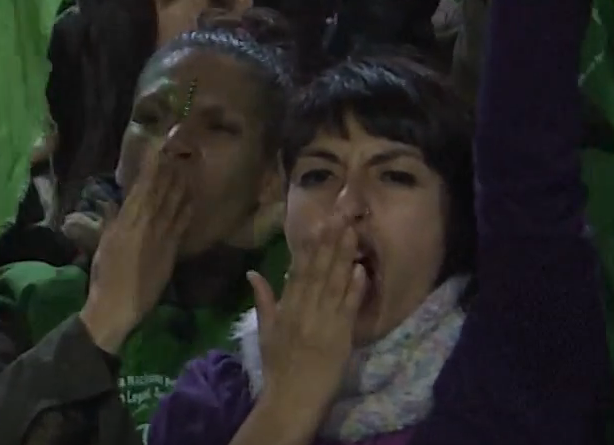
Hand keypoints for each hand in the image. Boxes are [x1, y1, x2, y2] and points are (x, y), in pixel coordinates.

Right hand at [78, 157, 190, 353]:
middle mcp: (146, 224)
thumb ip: (110, 222)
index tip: (157, 154)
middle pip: (159, 193)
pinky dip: (186, 210)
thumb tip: (111, 202)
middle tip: (176, 155)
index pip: (140, 189)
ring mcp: (161, 237)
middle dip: (167, 173)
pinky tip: (191, 199)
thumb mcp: (103, 244)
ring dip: (179, 187)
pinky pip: (181, 225)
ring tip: (185, 170)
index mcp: (125, 222)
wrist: (118, 304)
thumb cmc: (104, 275)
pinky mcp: (171, 251)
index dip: (150, 171)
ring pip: (173, 206)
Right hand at [247, 211, 367, 420]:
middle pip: (318, 271)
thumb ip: (263, 299)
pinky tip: (361, 270)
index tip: (318, 224)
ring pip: (335, 284)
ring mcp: (324, 322)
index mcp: (287, 308)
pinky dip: (355, 289)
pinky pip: (348, 308)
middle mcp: (305, 310)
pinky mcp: (340, 336)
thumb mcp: (265, 330)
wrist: (292, 396)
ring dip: (344, 258)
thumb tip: (252, 272)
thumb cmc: (278, 364)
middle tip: (340, 217)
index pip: (299, 270)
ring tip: (352, 233)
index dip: (309, 246)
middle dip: (329, 243)